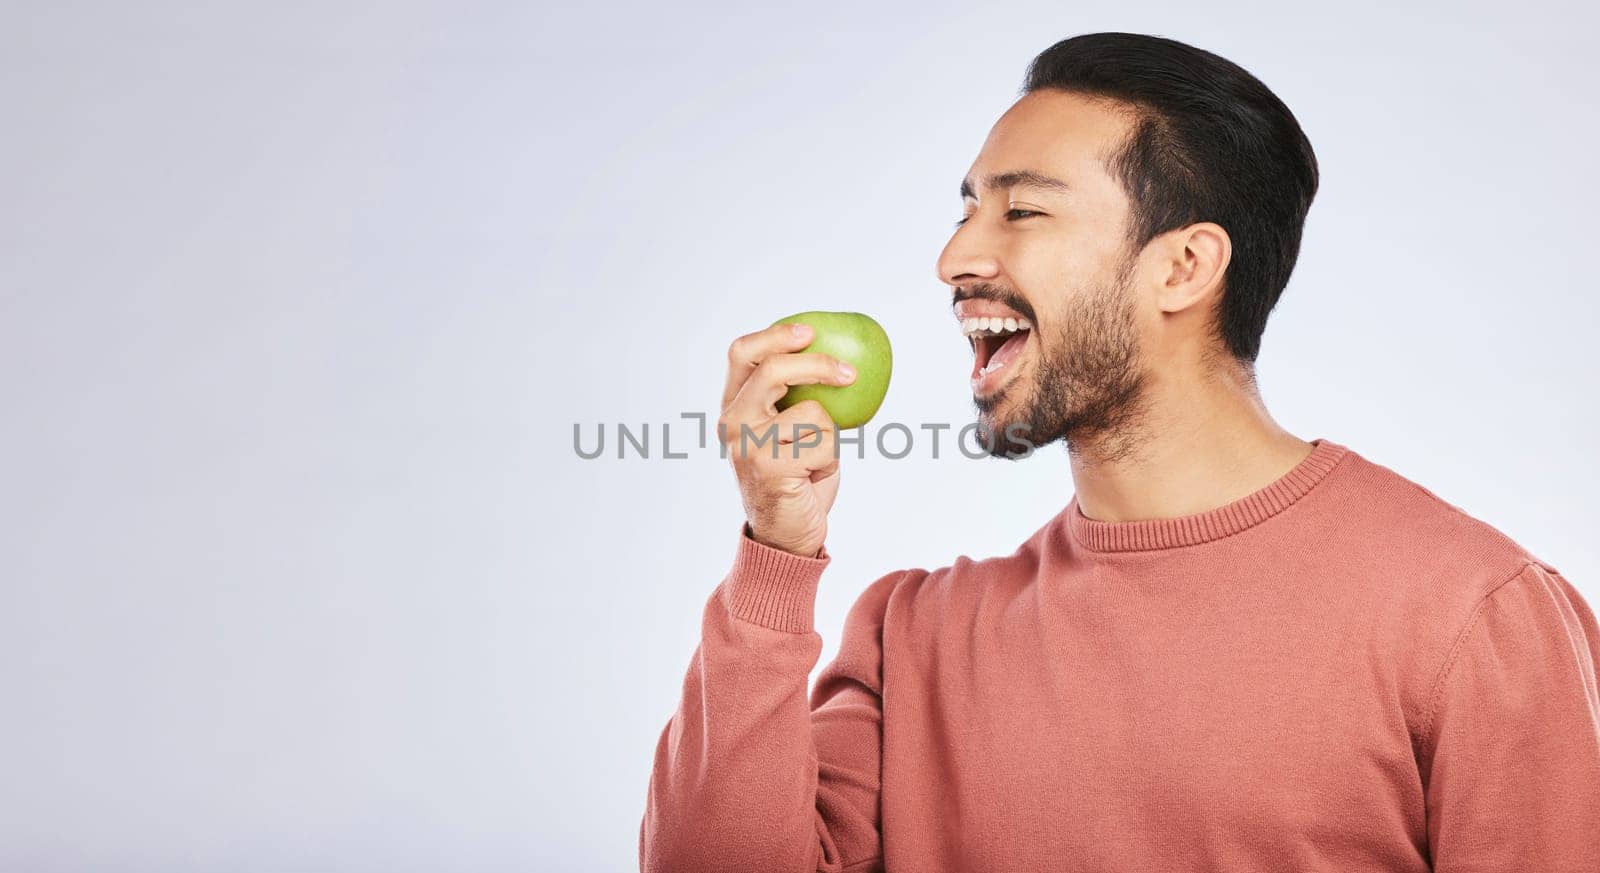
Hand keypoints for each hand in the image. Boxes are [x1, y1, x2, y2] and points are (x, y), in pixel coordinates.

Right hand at [718, 322, 856, 557]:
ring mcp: (748, 444)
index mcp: (733, 406)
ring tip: (814, 460)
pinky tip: (812, 478)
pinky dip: (830, 460)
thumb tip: (837, 358)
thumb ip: (792, 398)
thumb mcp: (786, 431)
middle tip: (850, 373)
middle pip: (774, 369)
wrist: (784, 536)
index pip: (742, 353)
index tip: (809, 331)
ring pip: (813, 412)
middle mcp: (733, 422)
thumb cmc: (795, 478)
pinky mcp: (770, 467)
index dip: (776, 335)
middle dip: (817, 364)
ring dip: (830, 436)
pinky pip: (824, 444)